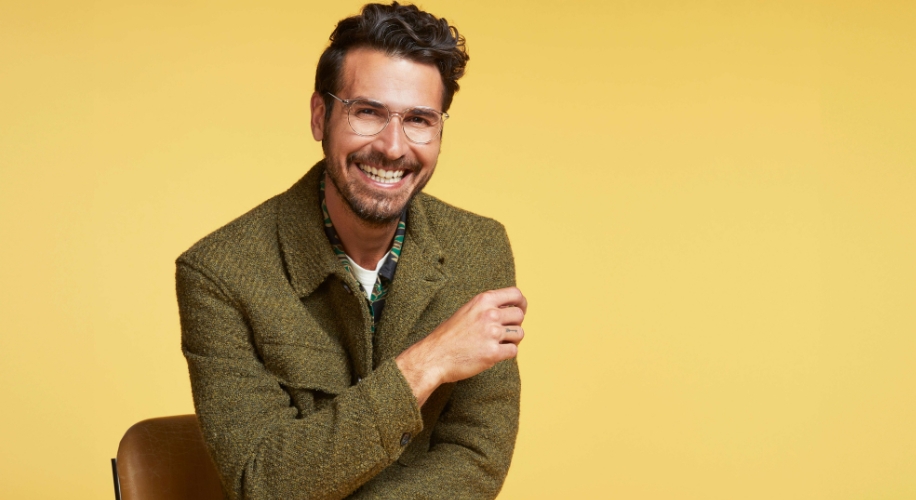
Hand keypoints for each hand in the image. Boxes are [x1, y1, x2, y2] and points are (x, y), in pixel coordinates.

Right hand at [395, 287, 526, 405]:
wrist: (433, 357)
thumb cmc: (448, 336)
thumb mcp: (466, 311)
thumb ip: (486, 308)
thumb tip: (509, 308)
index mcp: (483, 300)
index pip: (515, 294)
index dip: (521, 303)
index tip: (520, 310)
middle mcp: (489, 314)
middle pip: (519, 315)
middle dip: (515, 324)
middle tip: (504, 332)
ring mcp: (492, 334)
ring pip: (519, 333)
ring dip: (511, 340)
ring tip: (497, 344)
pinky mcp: (493, 353)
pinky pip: (513, 351)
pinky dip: (506, 353)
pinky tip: (493, 354)